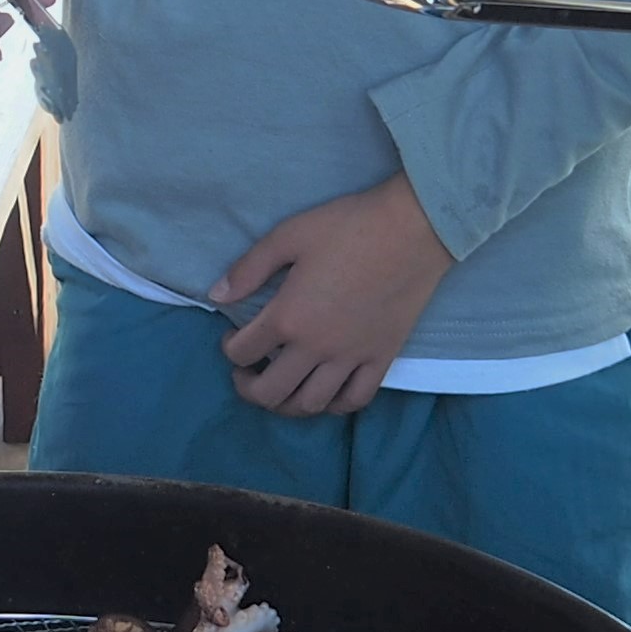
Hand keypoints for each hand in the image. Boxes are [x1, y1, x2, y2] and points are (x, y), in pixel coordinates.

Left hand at [207, 177, 452, 417]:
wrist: (412, 229)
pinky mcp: (381, 358)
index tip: (232, 338)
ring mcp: (351, 357)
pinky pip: (355, 399)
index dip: (229, 348)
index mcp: (288, 317)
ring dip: (286, 404)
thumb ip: (249, 269)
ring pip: (310, 404)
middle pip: (271, 392)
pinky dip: (335, 405)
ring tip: (280, 389)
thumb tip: (217, 296)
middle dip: (249, 389)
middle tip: (246, 376)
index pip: (243, 351)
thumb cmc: (348, 227)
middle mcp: (316, 347)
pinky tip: (325, 393)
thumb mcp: (288, 236)